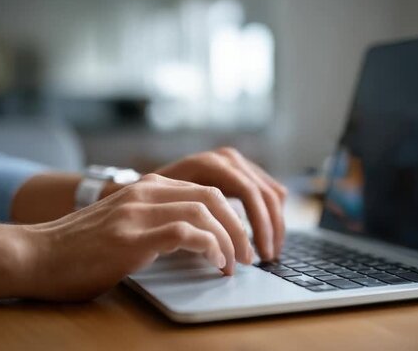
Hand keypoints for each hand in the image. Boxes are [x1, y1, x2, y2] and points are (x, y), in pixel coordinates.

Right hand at [18, 174, 252, 300]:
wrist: (33, 255)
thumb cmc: (79, 248)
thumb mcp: (124, 223)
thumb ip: (156, 220)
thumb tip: (199, 239)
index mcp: (147, 188)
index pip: (206, 189)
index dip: (232, 214)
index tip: (243, 239)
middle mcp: (145, 193)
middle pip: (213, 196)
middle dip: (240, 225)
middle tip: (249, 253)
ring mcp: (137, 213)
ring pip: (205, 211)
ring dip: (230, 238)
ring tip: (236, 262)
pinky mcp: (131, 238)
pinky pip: (186, 233)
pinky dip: (210, 247)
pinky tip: (216, 262)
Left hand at [154, 147, 286, 260]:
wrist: (143, 187)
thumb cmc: (152, 205)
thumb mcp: (170, 214)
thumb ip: (196, 226)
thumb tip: (221, 249)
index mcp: (211, 164)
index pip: (249, 193)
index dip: (258, 226)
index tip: (254, 255)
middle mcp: (227, 158)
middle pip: (265, 193)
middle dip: (270, 228)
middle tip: (269, 259)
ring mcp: (237, 162)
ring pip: (273, 193)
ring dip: (275, 224)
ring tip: (269, 252)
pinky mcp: (243, 171)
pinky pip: (269, 192)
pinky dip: (271, 215)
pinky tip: (265, 237)